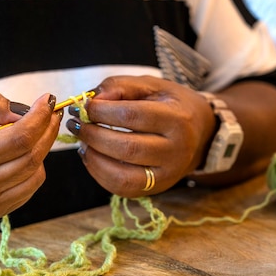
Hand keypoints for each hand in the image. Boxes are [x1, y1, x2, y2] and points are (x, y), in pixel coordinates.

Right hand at [0, 92, 61, 220]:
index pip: (19, 139)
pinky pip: (28, 189)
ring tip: (36, 131)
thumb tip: (23, 111)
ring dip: (42, 149)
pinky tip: (22, 153)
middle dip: (47, 131)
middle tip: (51, 112)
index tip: (48, 100)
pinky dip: (33, 168)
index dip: (39, 118)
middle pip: (31, 157)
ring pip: (35, 174)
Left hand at [65, 75, 215, 197]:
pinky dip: (99, 174)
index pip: (133, 116)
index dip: (102, 111)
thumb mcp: (151, 86)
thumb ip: (120, 87)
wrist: (199, 134)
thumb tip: (91, 100)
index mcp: (177, 119)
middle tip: (76, 125)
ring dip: (94, 158)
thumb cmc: (169, 105)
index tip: (83, 106)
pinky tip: (92, 157)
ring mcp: (167, 174)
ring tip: (82, 142)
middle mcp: (176, 151)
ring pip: (123, 175)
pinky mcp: (156, 189)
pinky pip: (122, 188)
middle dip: (93, 135)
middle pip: (127, 148)